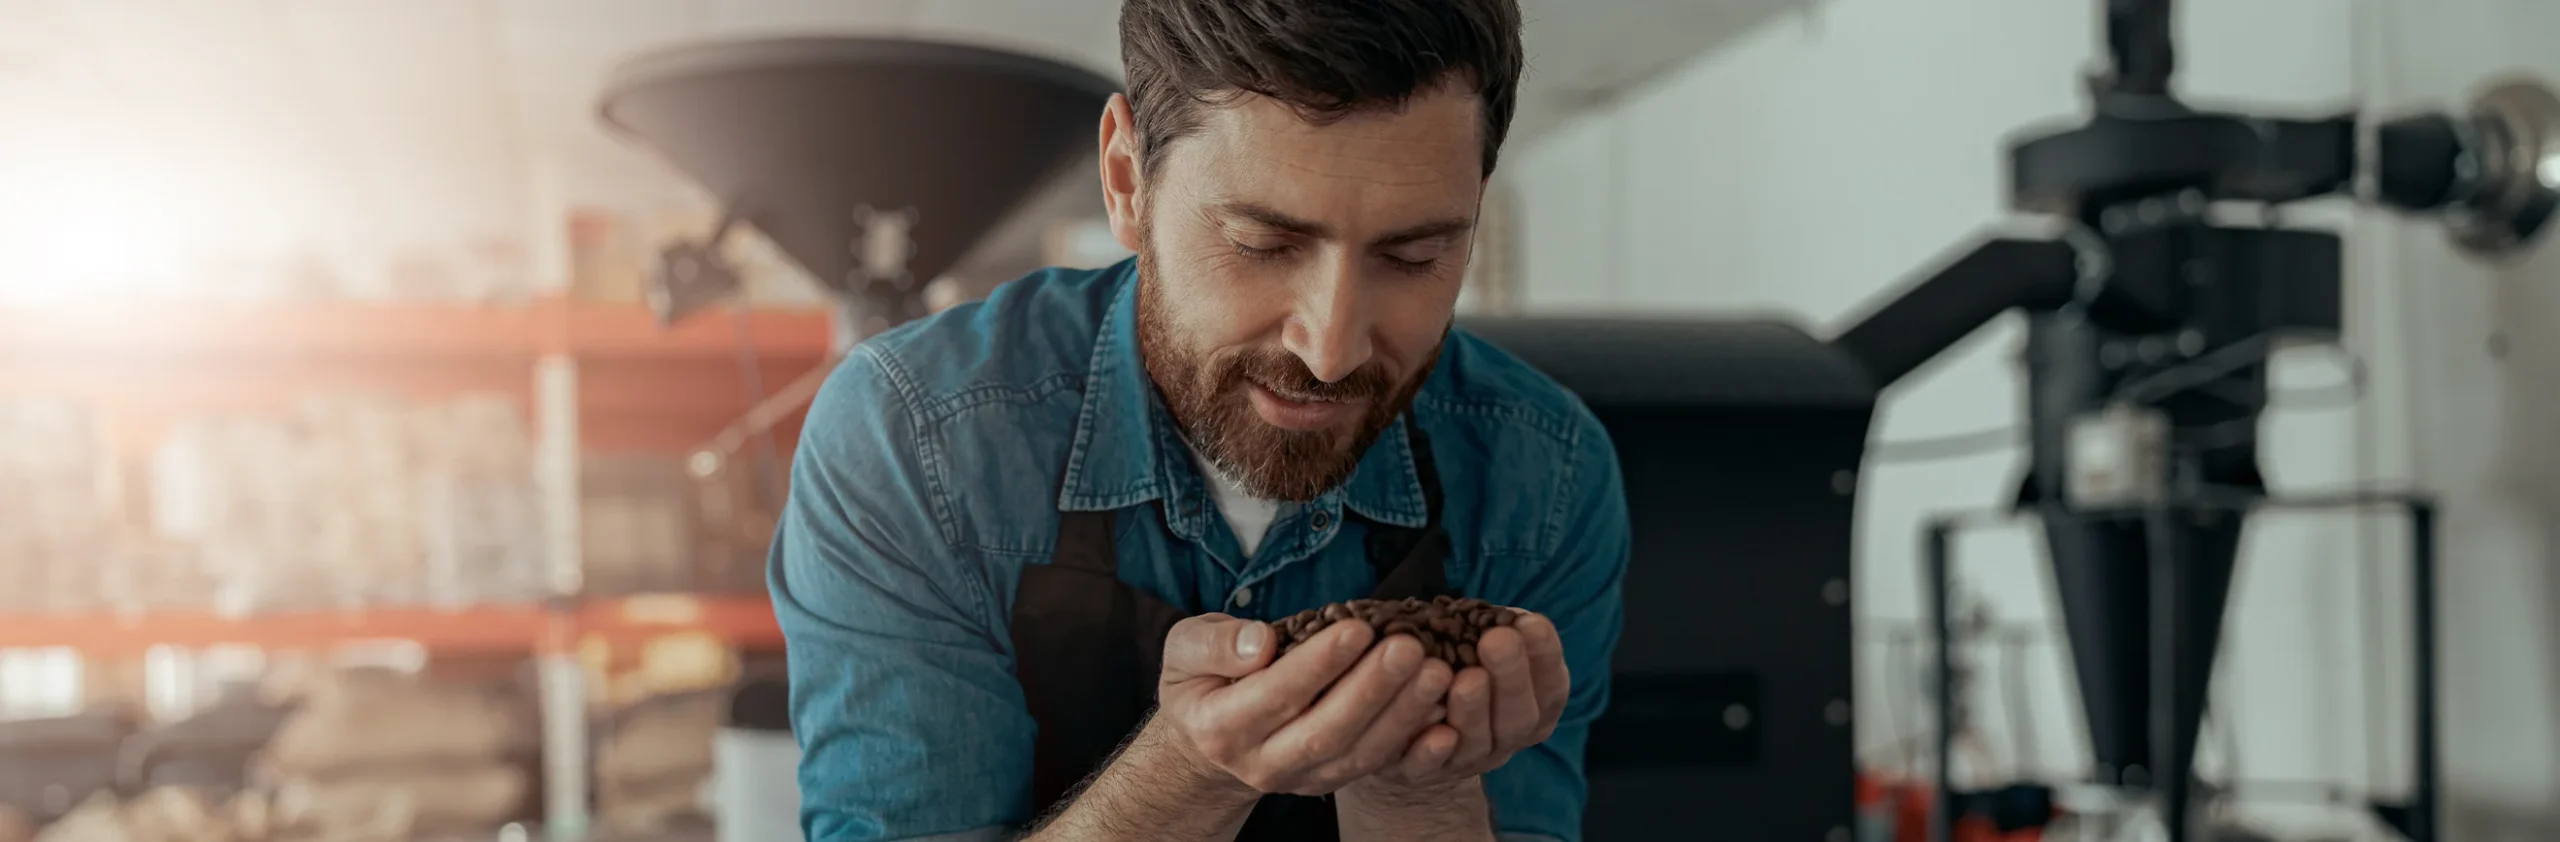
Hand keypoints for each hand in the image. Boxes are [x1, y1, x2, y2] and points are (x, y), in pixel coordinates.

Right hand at [1153, 613, 1455, 796]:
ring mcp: (1300, 779)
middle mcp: (1262, 762)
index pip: (1276, 694)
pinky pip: (1375, 764)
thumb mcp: (1184, 651)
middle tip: (1412, 647)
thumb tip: (1260, 643)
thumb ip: (1214, 645)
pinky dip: (1411, 738)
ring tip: (1437, 670)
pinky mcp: (1330, 782)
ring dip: (1402, 714)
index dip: (1318, 664)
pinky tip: (1440, 705)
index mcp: (1221, 726)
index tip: (1357, 627)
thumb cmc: (1201, 682)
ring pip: (1358, 753)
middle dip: (1373, 689)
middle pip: (1326, 732)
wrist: (1206, 743)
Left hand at [1357, 610, 1569, 791]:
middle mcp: (1504, 739)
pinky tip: (1436, 732)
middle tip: (1499, 639)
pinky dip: (1432, 752)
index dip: (1545, 657)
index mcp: (1532, 707)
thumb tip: (1506, 613)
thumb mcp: (1478, 642)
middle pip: (1519, 719)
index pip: (1551, 688)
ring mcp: (1466, 760)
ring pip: (1477, 743)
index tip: (1532, 623)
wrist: (1404, 721)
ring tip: (1466, 678)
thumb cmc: (1452, 665)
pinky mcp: (1421, 772)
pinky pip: (1427, 768)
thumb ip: (1492, 629)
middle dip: (1511, 677)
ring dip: (1475, 710)